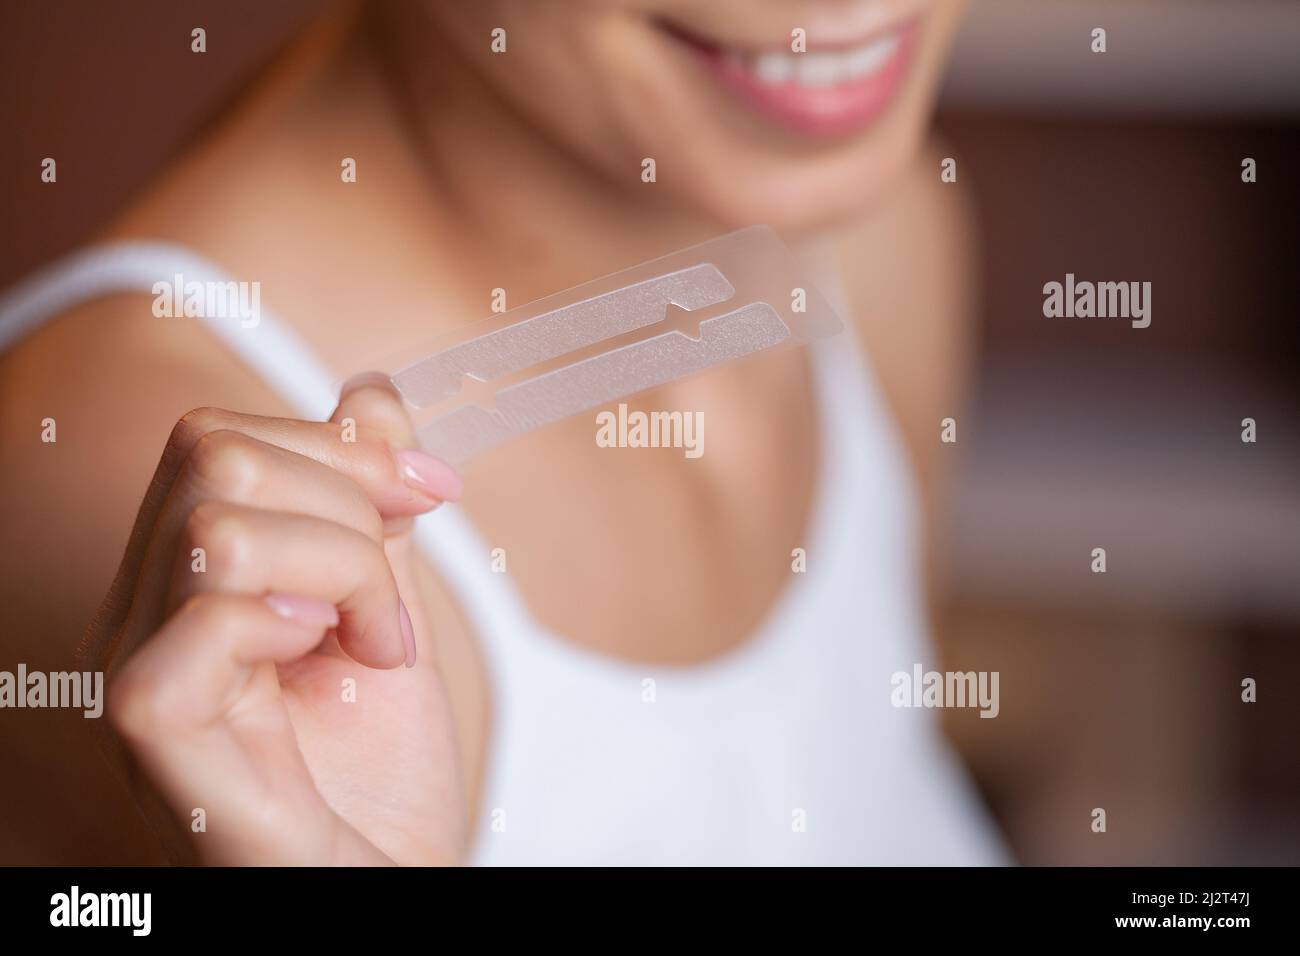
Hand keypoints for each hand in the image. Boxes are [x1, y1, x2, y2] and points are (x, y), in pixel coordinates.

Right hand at [83, 375, 465, 864]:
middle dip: (350, 502)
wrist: (388, 883)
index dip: (342, 447)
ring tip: (380, 647)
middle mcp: (140, 618)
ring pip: (219, 524)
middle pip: (214, 454)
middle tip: (398, 595)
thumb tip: (370, 390)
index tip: (432, 494)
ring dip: (350, 568)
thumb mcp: (387, 608)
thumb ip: (368, 507)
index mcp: (184, 582)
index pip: (223, 438)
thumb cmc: (379, 778)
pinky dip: (301, 620)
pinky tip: (340, 665)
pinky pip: (207, 617)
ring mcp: (139, 675)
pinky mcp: (158, 736)